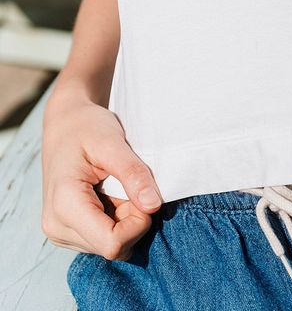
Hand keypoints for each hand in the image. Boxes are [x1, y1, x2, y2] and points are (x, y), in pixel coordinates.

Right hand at [41, 91, 163, 261]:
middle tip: (131, 185)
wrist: (65, 123)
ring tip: (118, 187)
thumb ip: (133, 173)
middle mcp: (56, 227)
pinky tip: (111, 195)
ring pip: (110, 247)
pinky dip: (116, 221)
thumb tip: (153, 206)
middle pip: (112, 248)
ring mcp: (59, 232)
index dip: (137, 223)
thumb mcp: (112, 142)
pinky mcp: (67, 232)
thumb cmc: (86, 127)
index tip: (141, 192)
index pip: (112, 244)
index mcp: (64, 206)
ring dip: (125, 220)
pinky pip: (103, 240)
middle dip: (132, 220)